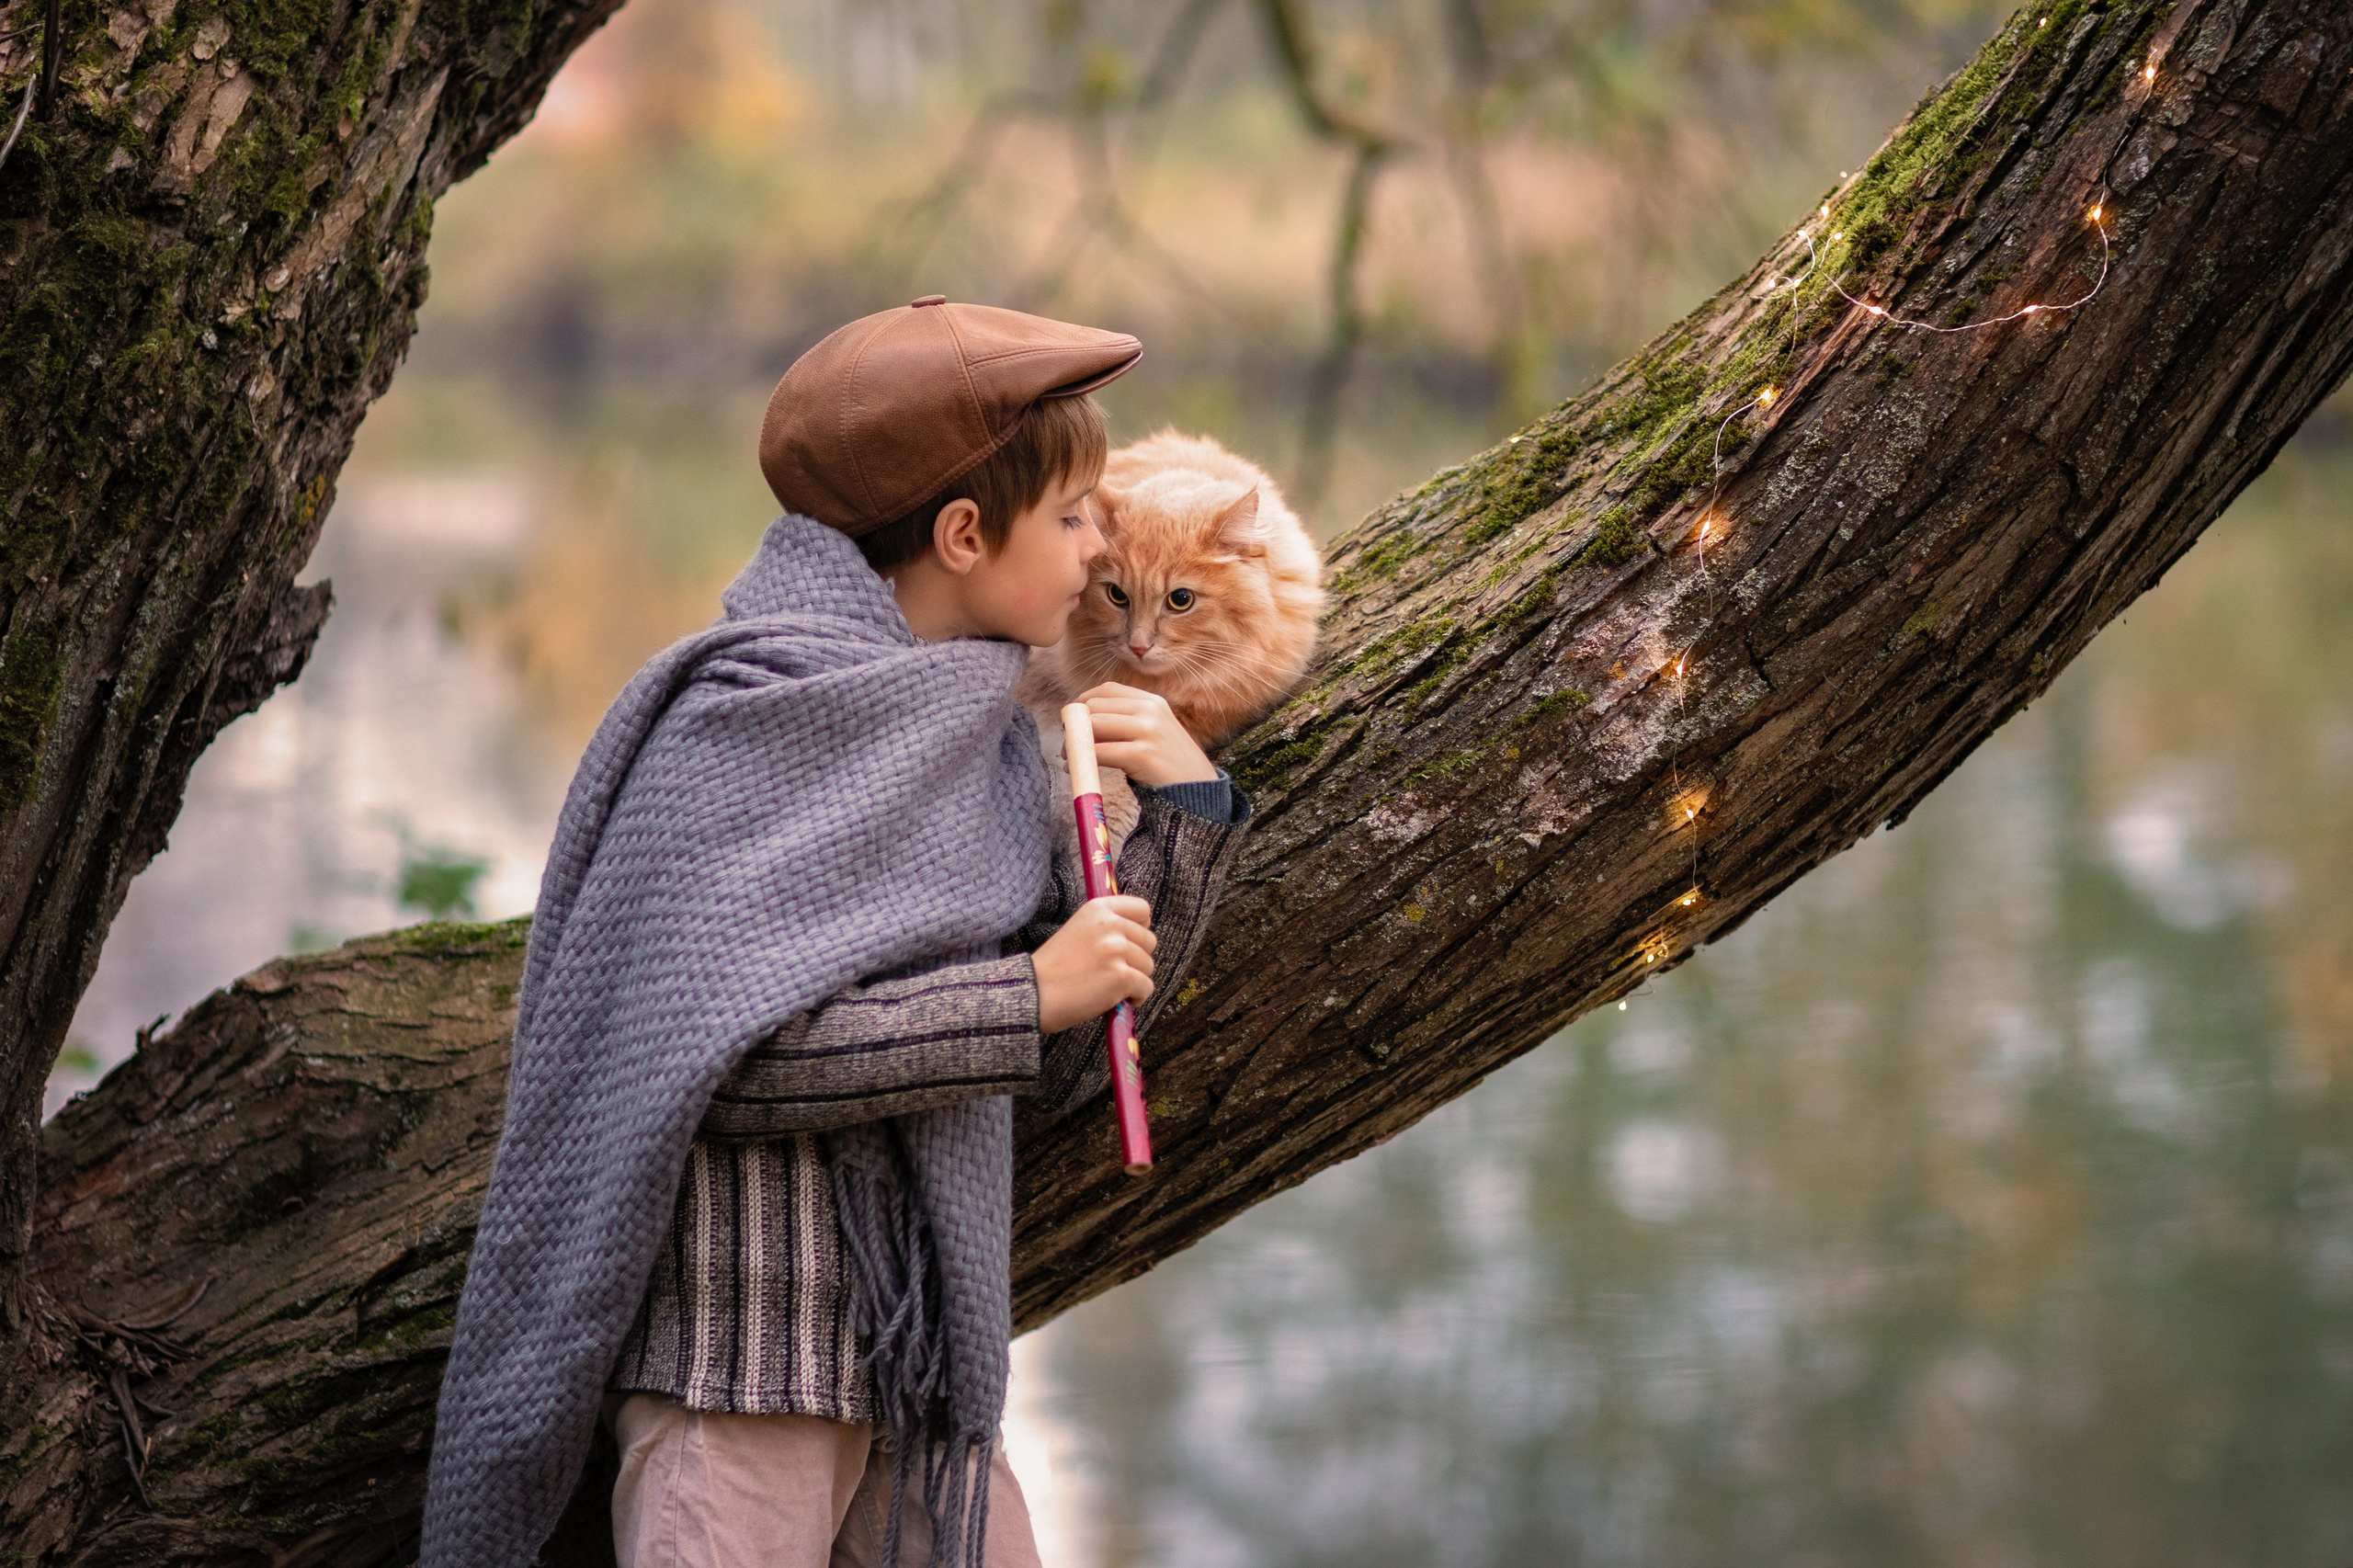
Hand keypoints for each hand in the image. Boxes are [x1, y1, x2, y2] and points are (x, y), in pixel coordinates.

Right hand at [1032, 895, 1155, 1032]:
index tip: (1130, 943)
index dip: (1141, 928)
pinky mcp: (1122, 976)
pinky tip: (1113, 1000)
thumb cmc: (1053, 968)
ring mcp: (1117, 950)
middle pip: (1149, 940)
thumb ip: (1106, 927)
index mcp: (1098, 909)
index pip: (1142, 909)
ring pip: (1149, 966)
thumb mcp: (1078, 930)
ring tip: (1108, 986)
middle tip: (1113, 971)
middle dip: (1137, 959)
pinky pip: (1146, 987)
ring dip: (1134, 980)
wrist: (1035, 993)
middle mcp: (1110, 924)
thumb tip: (1138, 935)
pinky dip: (1135, 998)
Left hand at [1078, 683, 1215, 787]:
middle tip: (1069, 744)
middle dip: (1075, 725)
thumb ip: (1126, 720)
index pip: (1107, 690)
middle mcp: (1150, 711)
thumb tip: (1082, 720)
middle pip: (1095, 706)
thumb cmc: (1168, 764)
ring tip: (1072, 758)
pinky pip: (1100, 752)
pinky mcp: (1143, 754)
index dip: (1083, 703)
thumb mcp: (1154, 731)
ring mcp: (1148, 731)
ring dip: (1074, 743)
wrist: (1197, 791)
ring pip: (1093, 725)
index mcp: (1152, 701)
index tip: (1073, 721)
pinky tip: (1081, 769)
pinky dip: (1084, 760)